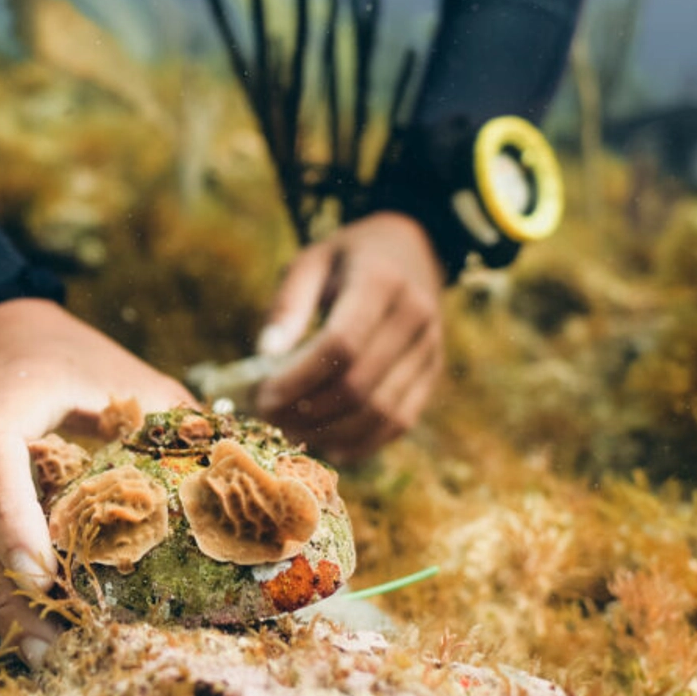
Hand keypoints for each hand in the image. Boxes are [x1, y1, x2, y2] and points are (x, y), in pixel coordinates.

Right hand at [0, 298, 192, 665]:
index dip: (10, 517)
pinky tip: (23, 626)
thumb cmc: (67, 355)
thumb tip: (231, 486)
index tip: (43, 578)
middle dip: (2, 592)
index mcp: (2, 395)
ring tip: (43, 652)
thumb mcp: (122, 374)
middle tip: (52, 647)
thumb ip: (170, 422)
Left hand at [254, 212, 444, 463]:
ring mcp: (430, 348)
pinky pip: (401, 421)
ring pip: (382, 411)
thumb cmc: (347, 257)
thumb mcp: (311, 260)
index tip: (263, 394)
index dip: (299, 378)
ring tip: (291, 431)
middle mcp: (415, 316)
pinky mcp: (433, 373)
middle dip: (309, 410)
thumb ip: (289, 303)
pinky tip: (328, 445)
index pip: (341, 344)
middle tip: (269, 417)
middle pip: (360, 384)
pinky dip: (364, 443)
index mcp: (382, 281)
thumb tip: (266, 354)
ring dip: (332, 431)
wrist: (411, 250)